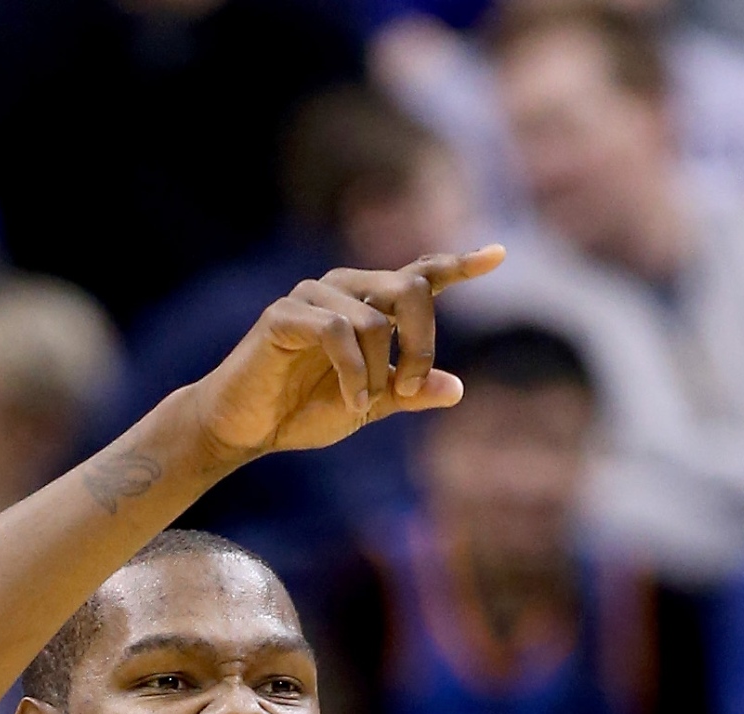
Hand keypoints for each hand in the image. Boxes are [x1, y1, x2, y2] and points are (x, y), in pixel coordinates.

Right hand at [190, 247, 505, 465]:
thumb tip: (457, 389)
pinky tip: (351, 403)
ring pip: (375, 319)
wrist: (245, 429)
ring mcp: (313, 295)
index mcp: (369, 304)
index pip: (421, 274)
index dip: (460, 264)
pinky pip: (339, 332)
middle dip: (422, 342)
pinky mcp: (285, 314)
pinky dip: (354, 373)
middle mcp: (345, 288)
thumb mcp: (368, 405)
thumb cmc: (302, 412)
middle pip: (411, 288)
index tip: (499, 255)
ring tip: (364, 403)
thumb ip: (408, 393)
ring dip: (379, 371)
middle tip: (409, 387)